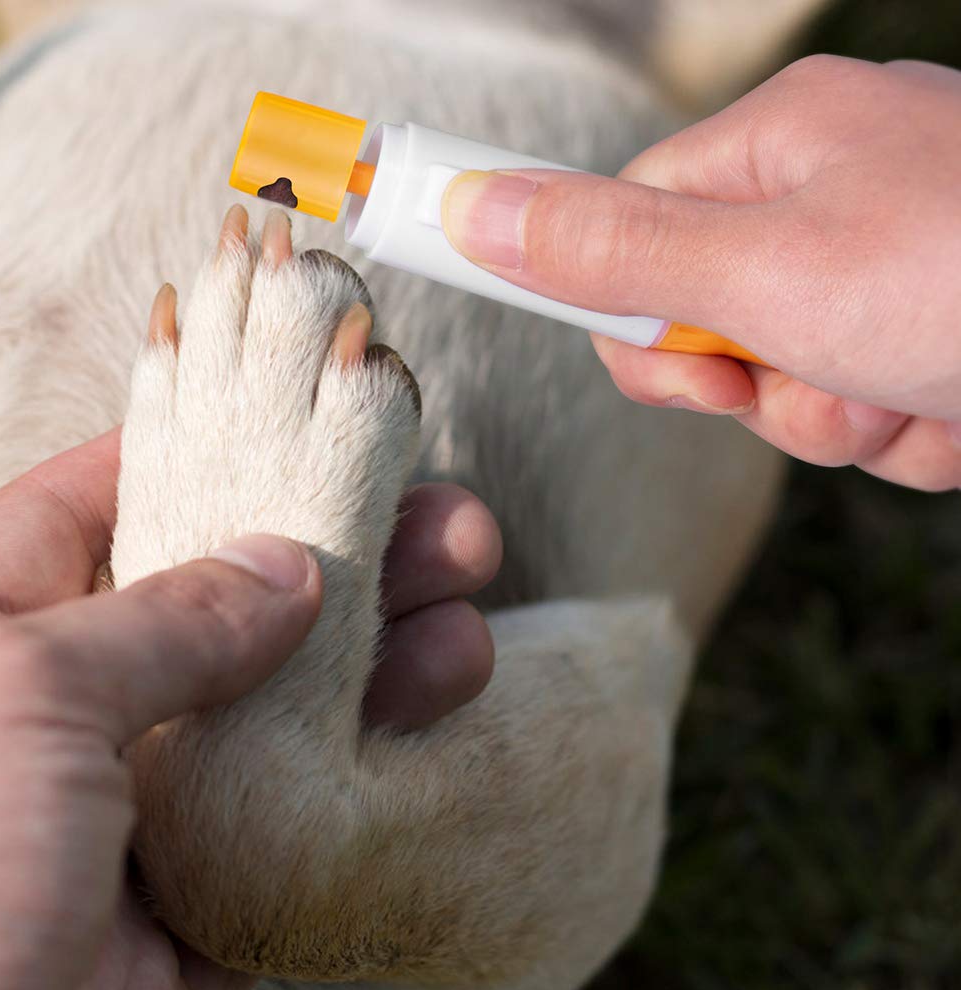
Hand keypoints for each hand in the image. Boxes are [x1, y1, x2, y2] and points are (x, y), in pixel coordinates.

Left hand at [0, 429, 500, 989]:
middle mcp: (78, 704)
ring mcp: (151, 795)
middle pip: (236, 596)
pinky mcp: (210, 885)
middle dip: (347, 553)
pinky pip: (312, 803)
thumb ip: (165, 618)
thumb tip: (283, 568)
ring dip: (389, 649)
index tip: (313, 425)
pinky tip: (438, 700)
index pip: (110, 499)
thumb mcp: (22, 696)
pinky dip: (381, 754)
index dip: (213, 451)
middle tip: (446, 524)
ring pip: (292, 697)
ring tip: (466, 619)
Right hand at [442, 56, 960, 489]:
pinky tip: (953, 412)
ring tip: (904, 393)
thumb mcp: (764, 270)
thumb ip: (613, 254)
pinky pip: (863, 417)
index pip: (628, 226)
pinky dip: (898, 438)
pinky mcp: (931, 344)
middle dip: (745, 382)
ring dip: (831, 420)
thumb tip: (478, 209)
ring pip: (785, 386)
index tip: (632, 351)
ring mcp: (885, 276)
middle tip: (787, 373)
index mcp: (779, 148)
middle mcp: (831, 201)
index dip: (616, 305)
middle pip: (701, 321)